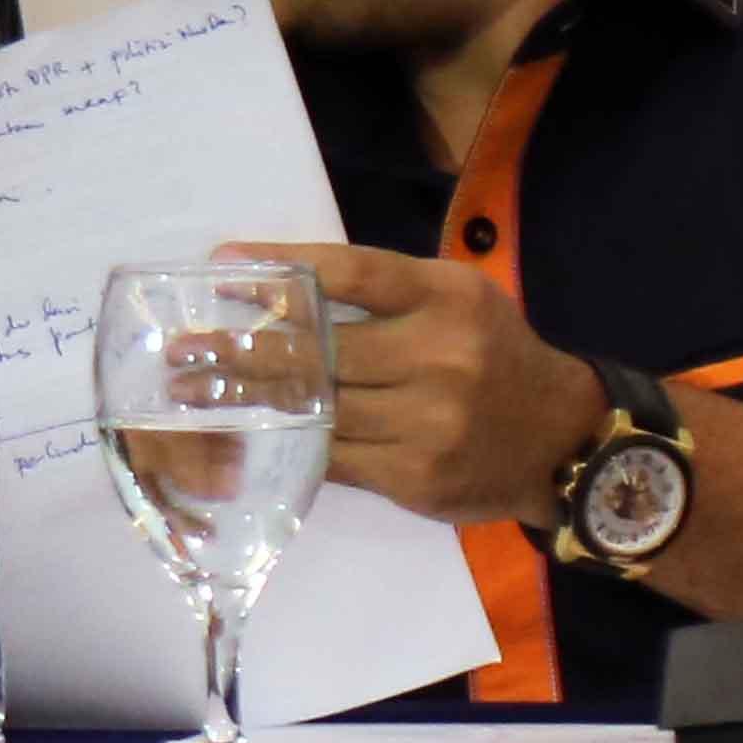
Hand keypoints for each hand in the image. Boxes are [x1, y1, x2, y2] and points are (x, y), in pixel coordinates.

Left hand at [220, 240, 608, 527]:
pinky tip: (242, 433)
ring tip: (192, 393)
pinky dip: (285, 443)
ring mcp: (427, 422)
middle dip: (239, 349)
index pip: (350, 272)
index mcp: (445, 296)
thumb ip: (385, 293)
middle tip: (180, 349)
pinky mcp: (414, 476)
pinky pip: (332, 457)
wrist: (561, 439)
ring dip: (246, 402)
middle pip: (318, 349)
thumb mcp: (456, 299)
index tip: (221, 266)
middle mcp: (438, 355)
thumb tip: (280, 287)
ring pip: (316, 408)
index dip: (282, 267)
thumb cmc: (492, 355)